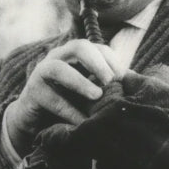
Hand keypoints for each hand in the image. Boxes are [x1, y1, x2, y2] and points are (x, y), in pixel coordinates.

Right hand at [5, 40, 123, 156]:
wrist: (37, 120)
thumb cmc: (70, 102)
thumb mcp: (90, 90)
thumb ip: (108, 85)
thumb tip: (135, 83)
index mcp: (75, 55)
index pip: (98, 48)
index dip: (112, 60)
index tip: (124, 78)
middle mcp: (58, 57)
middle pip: (78, 47)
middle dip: (97, 62)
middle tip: (111, 81)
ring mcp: (42, 72)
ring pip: (58, 68)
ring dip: (79, 82)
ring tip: (96, 95)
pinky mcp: (32, 92)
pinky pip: (51, 99)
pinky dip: (69, 111)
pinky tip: (83, 122)